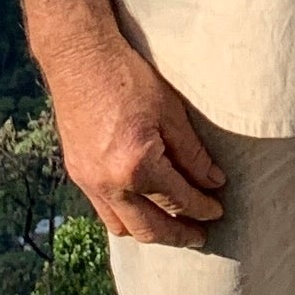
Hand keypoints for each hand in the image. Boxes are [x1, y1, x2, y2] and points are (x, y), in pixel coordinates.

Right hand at [46, 32, 227, 248]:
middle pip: (150, 228)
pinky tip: (141, 207)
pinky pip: (103, 211)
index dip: (202, 208)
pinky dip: (126, 217)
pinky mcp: (77, 174)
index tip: (218, 212)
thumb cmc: (128, 77)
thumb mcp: (171, 112)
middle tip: (200, 235)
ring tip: (171, 226)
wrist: (79, 58)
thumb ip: (193, 153)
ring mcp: (88, 182)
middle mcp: (110, 183)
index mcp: (137, 166)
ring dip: (149, 232)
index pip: (178, 200)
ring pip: (122, 228)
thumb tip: (213, 182)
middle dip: (179, 236)